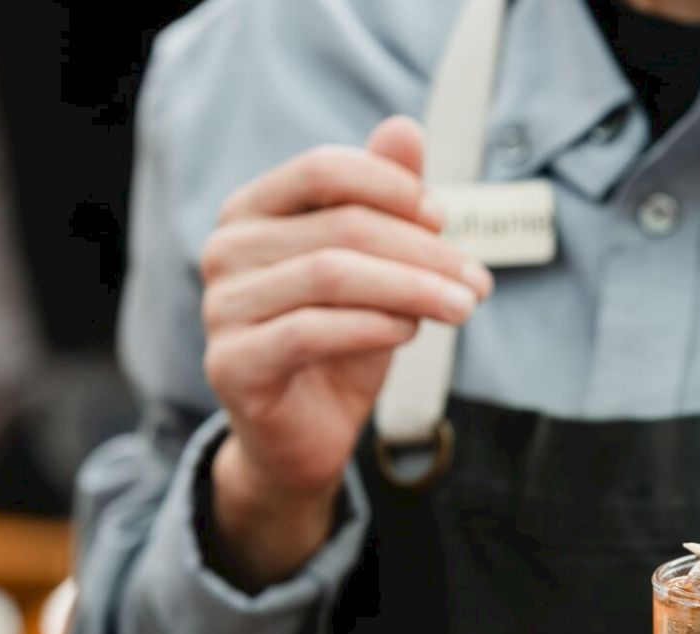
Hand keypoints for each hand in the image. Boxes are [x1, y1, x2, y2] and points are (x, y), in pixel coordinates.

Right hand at [200, 115, 492, 586]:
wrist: (305, 439)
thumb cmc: (341, 344)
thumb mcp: (375, 268)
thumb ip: (385, 201)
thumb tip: (404, 128)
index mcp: (252, 212)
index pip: (322, 169)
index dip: (392, 188)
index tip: (445, 221)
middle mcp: (225, 250)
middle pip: (338, 226)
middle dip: (421, 250)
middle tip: (478, 281)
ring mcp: (222, 307)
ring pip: (330, 275)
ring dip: (411, 288)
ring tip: (462, 308)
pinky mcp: (232, 364)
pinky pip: (312, 331)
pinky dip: (374, 326)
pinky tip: (411, 333)